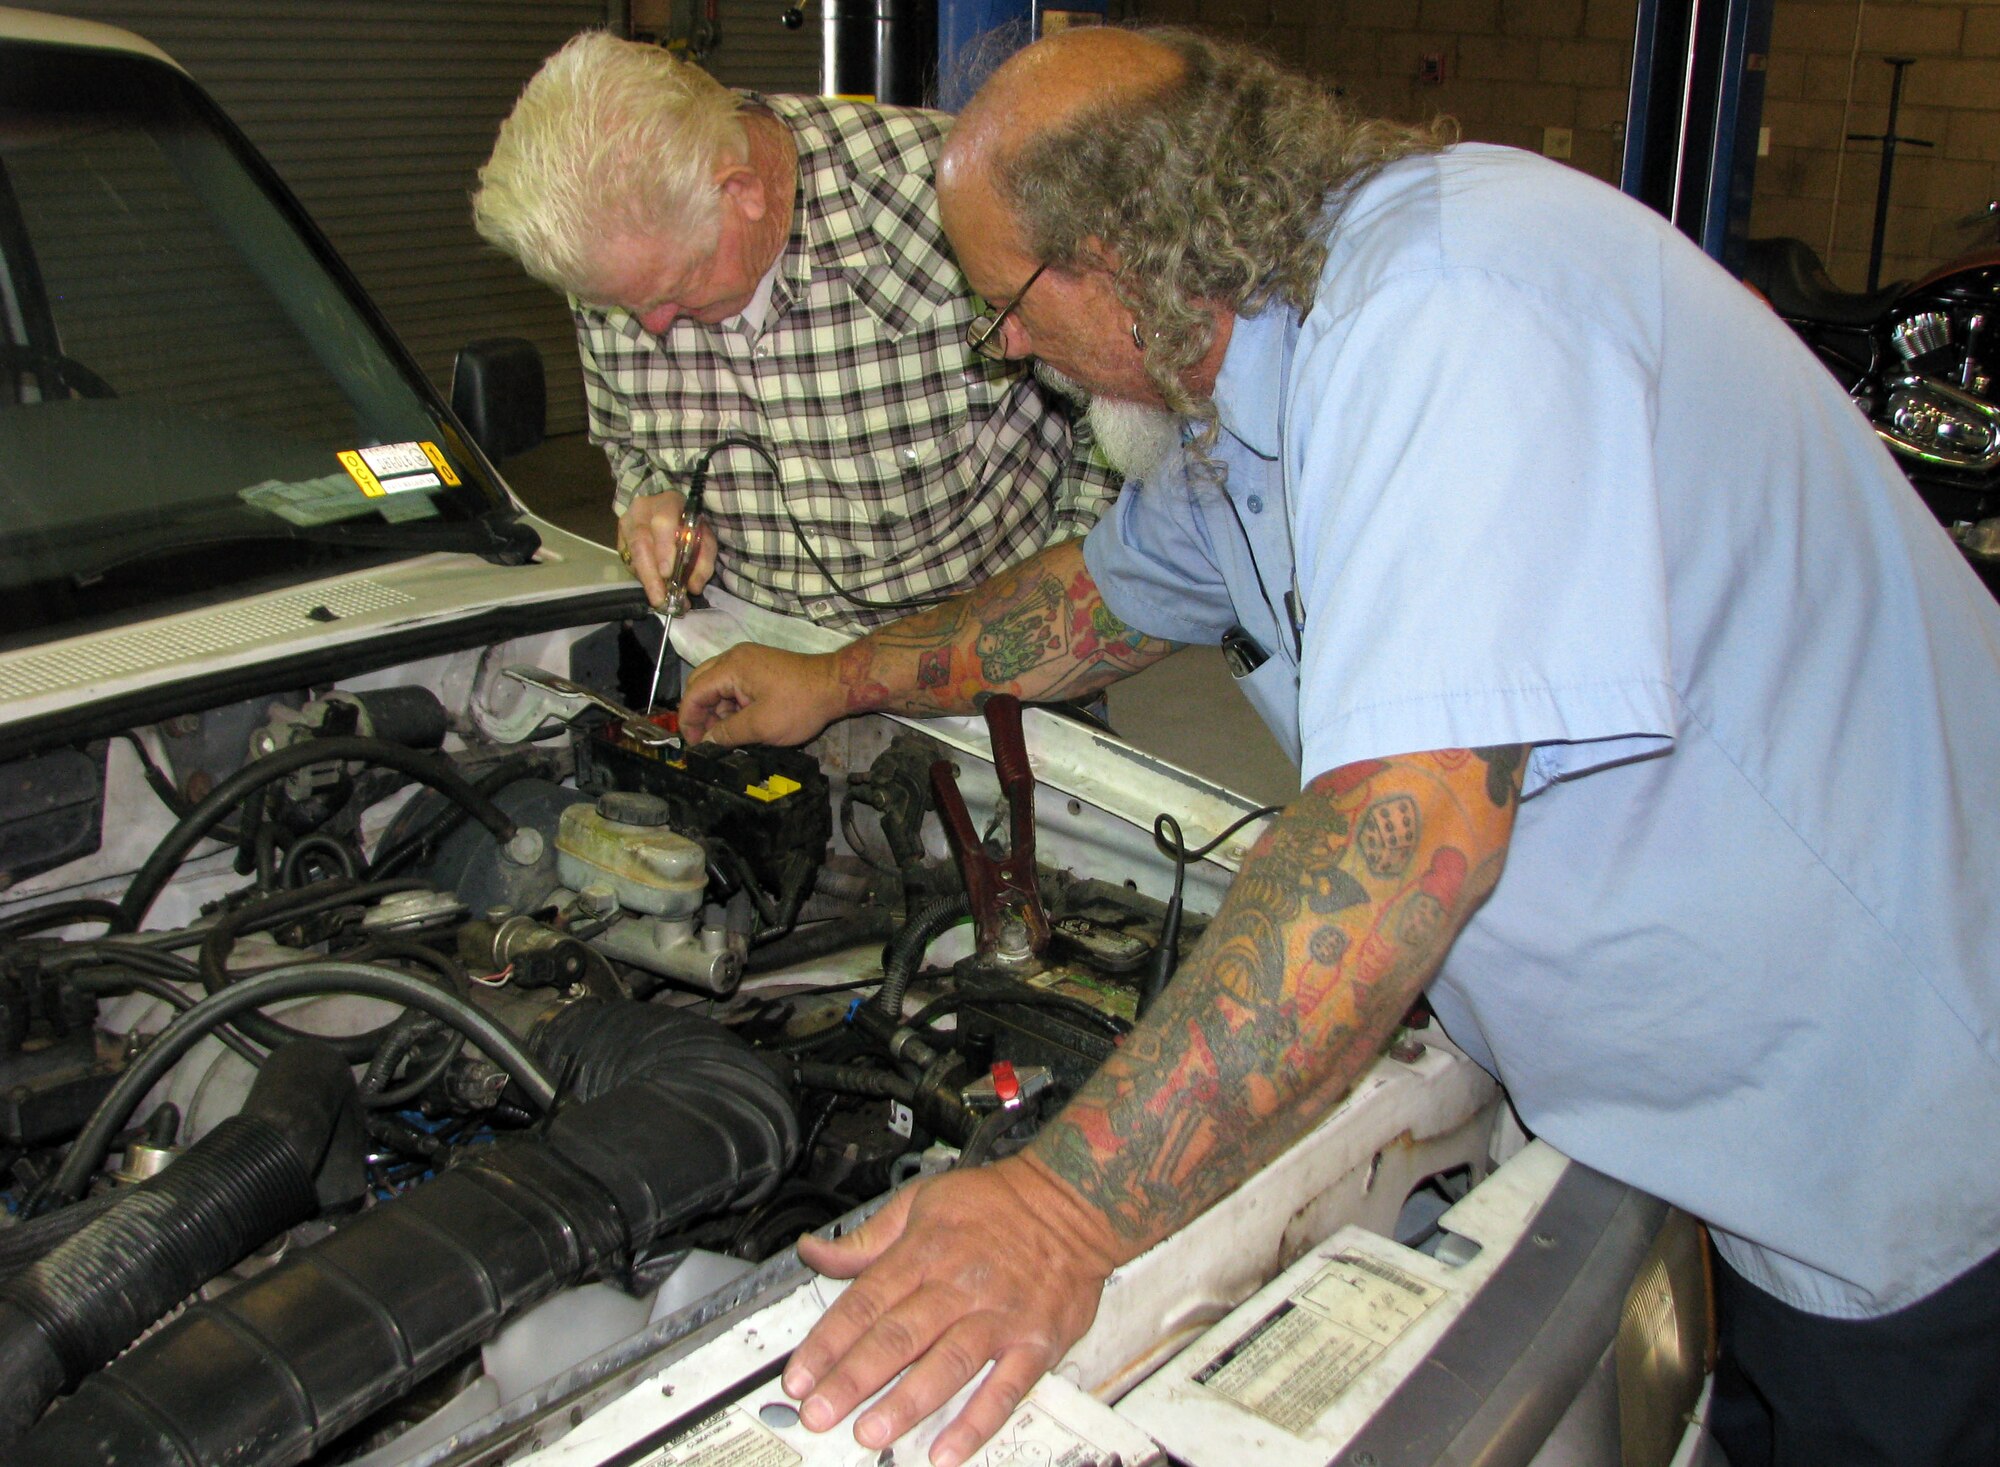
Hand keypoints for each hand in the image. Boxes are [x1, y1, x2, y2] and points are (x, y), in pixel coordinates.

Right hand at [618, 489, 717, 607]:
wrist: (665, 508)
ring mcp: (627, 524)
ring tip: (660, 599)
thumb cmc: (688, 524)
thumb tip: (694, 587)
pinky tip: (652, 585)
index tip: (667, 573)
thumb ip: (703, 560)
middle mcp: (642, 511)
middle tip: (659, 598)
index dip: (664, 548)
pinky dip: (641, 576)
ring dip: (646, 580)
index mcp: (668, 503)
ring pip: (632, 554)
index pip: (663, 523)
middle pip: (641, 542)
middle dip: (650, 574)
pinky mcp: (620, 538)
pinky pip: (628, 561)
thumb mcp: (704, 537)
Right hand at [679, 642, 844, 746]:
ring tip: (728, 736)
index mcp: (731, 667)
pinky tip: (742, 725)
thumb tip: (706, 743)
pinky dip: (732, 705)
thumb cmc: (800, 704)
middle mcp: (735, 658)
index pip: (695, 691)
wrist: (836, 685)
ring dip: (718, 711)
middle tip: (708, 740)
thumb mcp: (760, 726)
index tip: (693, 744)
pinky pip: (734, 686)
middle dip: (701, 714)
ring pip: (718, 687)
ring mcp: (749, 661)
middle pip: (702, 685)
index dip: (688, 719)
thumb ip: (728, 734)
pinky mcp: (760, 668)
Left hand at [784, 1155, 1123, 1466]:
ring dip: (907, 1403)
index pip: (865, 1303)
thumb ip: (867, 1237)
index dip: (828, 1343)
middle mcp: (959, 1286)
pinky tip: (948, 1451)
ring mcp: (999, 1317)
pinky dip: (977, 1422)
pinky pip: (1005, 1388)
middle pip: (898, 1337)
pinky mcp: (1035, 1343)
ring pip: (947, 1364)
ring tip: (872, 1433)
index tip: (800, 1378)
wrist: (1073, 1202)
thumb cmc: (997, 1203)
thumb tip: (814, 1251)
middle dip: (854, 1379)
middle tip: (820, 1414)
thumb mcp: (923, 1200)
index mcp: (925, 1252)